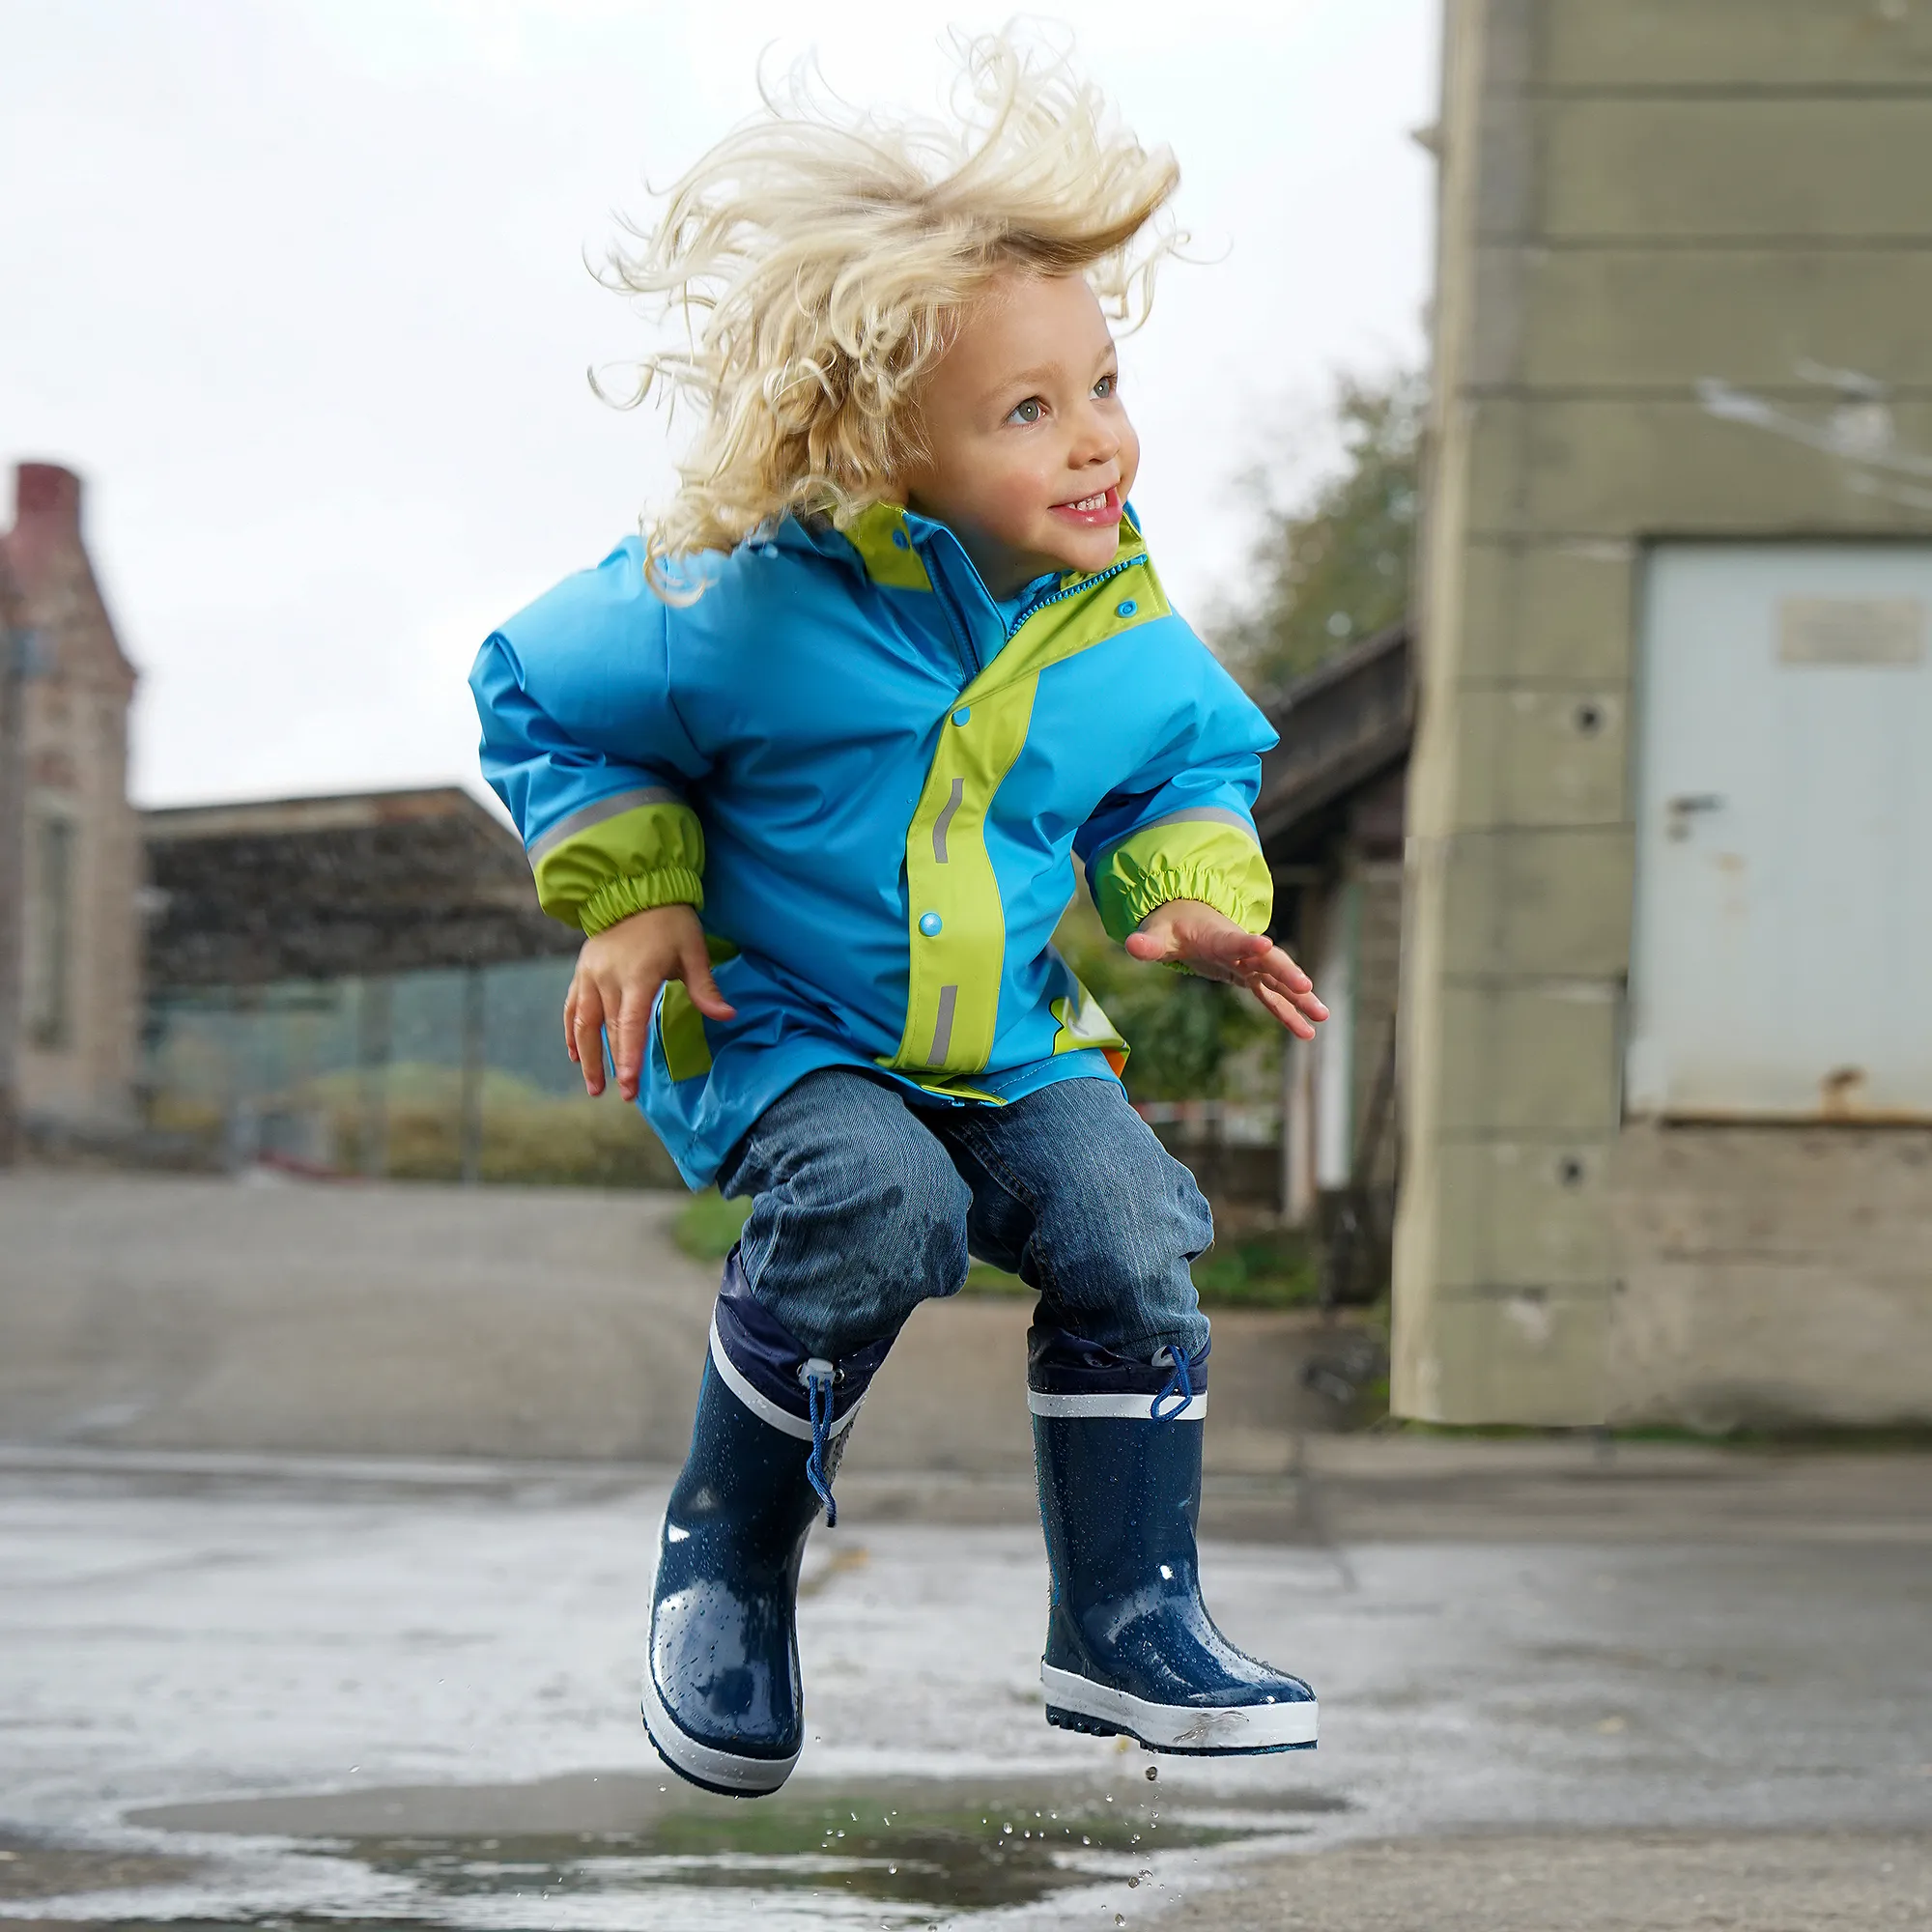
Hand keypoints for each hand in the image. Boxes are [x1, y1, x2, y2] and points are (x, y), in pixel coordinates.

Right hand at [564, 903, 734, 1100]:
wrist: (635, 890)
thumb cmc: (671, 922)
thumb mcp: (693, 951)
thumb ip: (705, 988)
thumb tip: (728, 1015)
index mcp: (637, 975)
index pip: (631, 1023)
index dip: (630, 1055)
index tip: (629, 1084)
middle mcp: (607, 978)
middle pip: (608, 1029)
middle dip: (613, 1065)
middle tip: (623, 1095)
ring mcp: (590, 975)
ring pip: (583, 1023)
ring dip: (587, 1056)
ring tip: (593, 1086)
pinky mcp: (582, 972)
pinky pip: (571, 1006)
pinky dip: (571, 1031)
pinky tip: (575, 1054)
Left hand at [1125, 899, 1329, 1039]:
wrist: (1187, 917)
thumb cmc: (1171, 926)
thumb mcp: (1156, 934)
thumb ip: (1147, 942)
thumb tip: (1132, 944)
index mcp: (1218, 936)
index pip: (1234, 940)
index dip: (1248, 943)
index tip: (1266, 946)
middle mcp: (1241, 949)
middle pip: (1267, 962)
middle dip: (1287, 974)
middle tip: (1306, 987)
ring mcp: (1249, 964)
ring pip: (1278, 982)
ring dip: (1299, 999)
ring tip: (1322, 1017)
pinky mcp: (1249, 977)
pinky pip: (1272, 998)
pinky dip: (1288, 1013)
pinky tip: (1307, 1033)